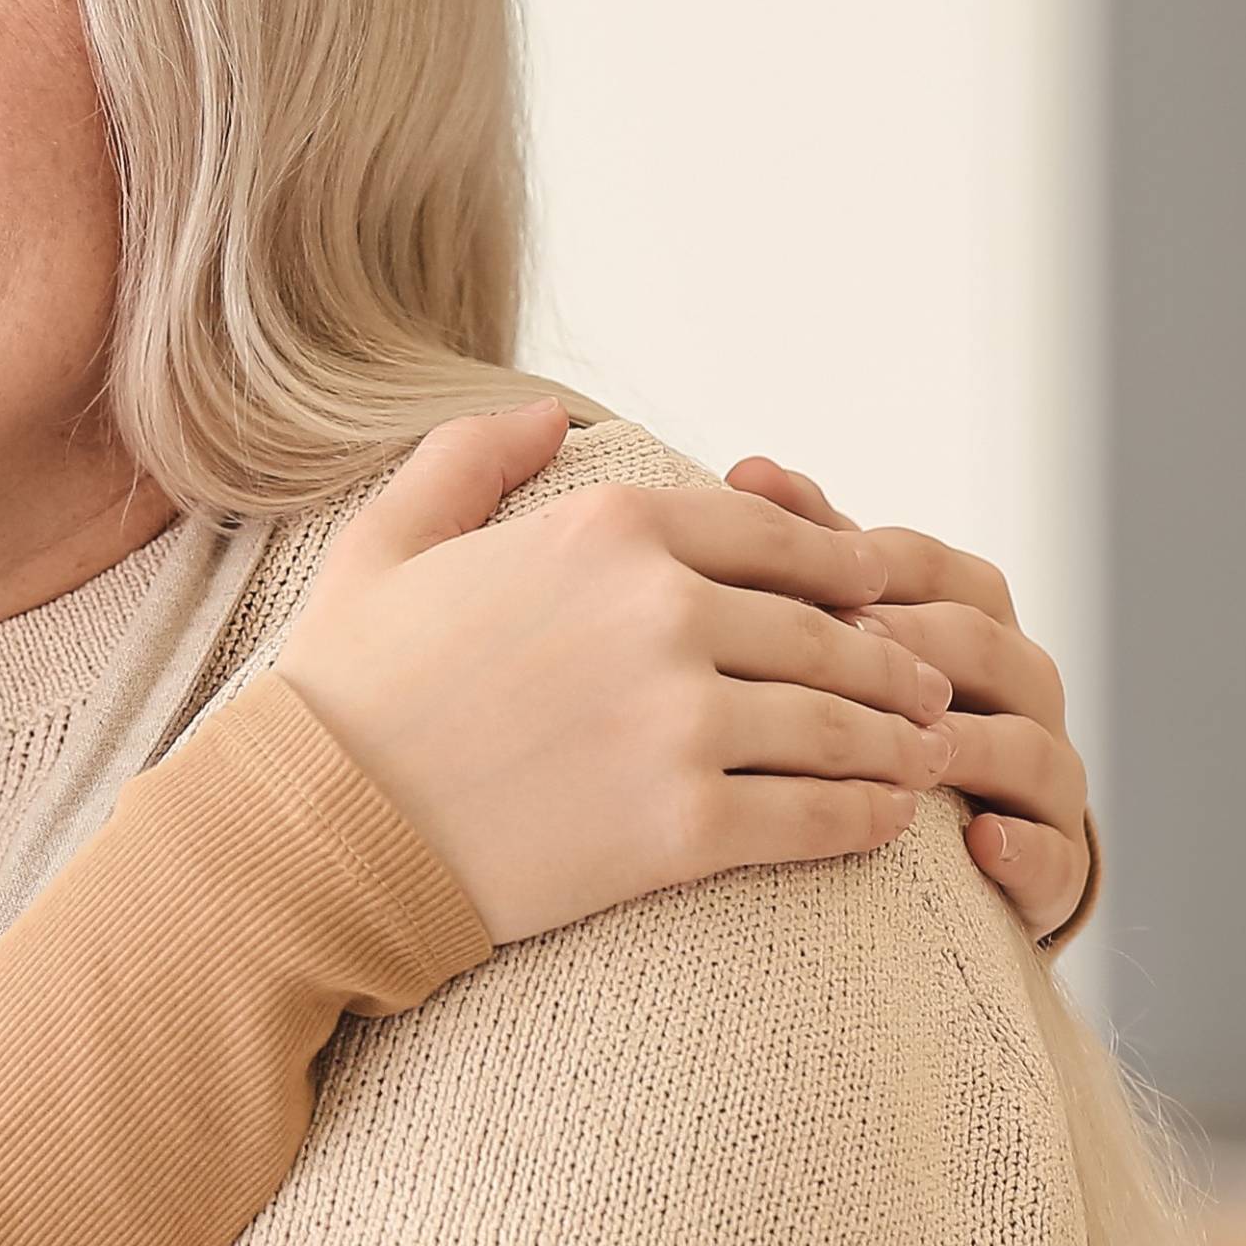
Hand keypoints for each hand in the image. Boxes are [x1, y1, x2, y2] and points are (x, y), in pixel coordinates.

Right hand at [278, 403, 956, 947]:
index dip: (842, 562)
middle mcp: (663, 611)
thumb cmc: (343, 690)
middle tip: (929, 683)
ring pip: (837, 723)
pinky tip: (888, 823)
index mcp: (609, 530)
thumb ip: (469, 457)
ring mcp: (680, 721)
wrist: (317, 831)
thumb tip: (545, 414)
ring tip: (925, 755)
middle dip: (890, 658)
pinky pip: (813, 817)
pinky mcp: (682, 828)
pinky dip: (867, 819)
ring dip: (896, 740)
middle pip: (824, 629)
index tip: (878, 586)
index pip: (772, 532)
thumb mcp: (387, 542)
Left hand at [723, 454, 1098, 940]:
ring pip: (1025, 745)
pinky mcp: (1056, 859)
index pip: (933, 569)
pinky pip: (1057, 856)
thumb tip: (747, 469)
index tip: (802, 560)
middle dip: (917, 643)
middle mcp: (1019, 684)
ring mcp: (1046, 770)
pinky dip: (1025, 849)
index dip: (867, 559)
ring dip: (970, 744)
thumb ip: (810, 557)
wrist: (946, 843)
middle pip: (984, 645)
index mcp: (969, 616)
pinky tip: (981, 842)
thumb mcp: (846, 631)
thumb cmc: (874, 711)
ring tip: (913, 746)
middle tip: (846, 645)